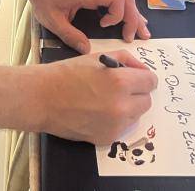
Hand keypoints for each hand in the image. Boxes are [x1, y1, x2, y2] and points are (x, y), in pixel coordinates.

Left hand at [27, 0, 150, 53]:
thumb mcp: (52, 20)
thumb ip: (69, 35)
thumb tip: (87, 51)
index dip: (117, 15)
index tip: (104, 26)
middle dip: (133, 18)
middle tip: (133, 37)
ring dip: (133, 14)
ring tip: (141, 32)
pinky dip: (126, 10)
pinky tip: (131, 21)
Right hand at [37, 49, 157, 144]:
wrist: (43, 98)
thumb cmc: (68, 73)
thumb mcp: (98, 57)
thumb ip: (125, 60)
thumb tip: (142, 70)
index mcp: (120, 82)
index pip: (151, 81)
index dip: (142, 77)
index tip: (135, 78)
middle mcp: (121, 106)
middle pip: (146, 100)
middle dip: (136, 93)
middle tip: (118, 88)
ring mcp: (115, 125)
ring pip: (136, 115)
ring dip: (127, 108)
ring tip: (105, 100)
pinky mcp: (107, 138)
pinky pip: (122, 128)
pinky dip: (115, 120)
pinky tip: (97, 112)